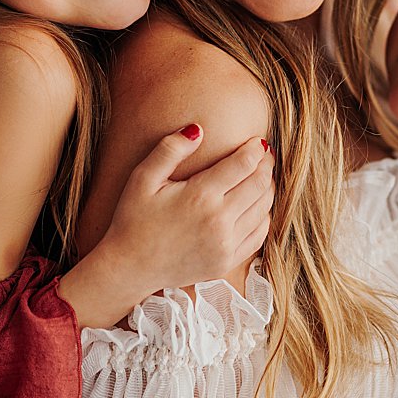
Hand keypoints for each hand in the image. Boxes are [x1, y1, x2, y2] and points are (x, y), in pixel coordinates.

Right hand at [98, 126, 273, 293]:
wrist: (129, 268)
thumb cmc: (133, 219)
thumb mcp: (142, 179)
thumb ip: (169, 150)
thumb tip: (198, 129)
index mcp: (200, 196)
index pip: (243, 164)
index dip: (256, 149)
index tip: (258, 141)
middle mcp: (219, 220)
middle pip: (259, 184)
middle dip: (266, 165)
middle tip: (264, 155)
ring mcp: (226, 244)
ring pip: (263, 208)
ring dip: (267, 188)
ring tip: (262, 176)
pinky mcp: (227, 261)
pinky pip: (259, 234)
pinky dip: (263, 216)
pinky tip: (257, 206)